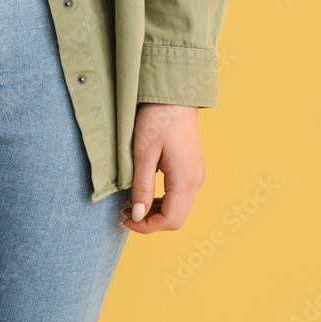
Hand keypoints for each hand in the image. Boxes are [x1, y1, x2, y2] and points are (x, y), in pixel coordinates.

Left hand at [119, 103, 205, 232]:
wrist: (174, 95)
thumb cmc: (157, 119)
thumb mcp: (143, 153)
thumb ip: (141, 187)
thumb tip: (137, 216)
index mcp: (185, 179)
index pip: (169, 220)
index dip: (145, 226)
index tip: (123, 219)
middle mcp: (196, 181)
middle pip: (176, 219)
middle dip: (149, 222)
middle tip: (124, 214)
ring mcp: (197, 175)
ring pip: (179, 209)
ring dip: (155, 213)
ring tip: (130, 205)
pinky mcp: (192, 168)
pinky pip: (180, 196)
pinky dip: (162, 202)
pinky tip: (144, 194)